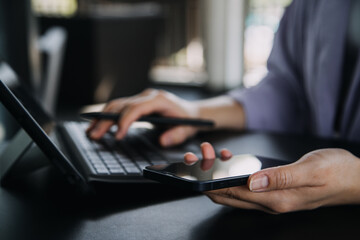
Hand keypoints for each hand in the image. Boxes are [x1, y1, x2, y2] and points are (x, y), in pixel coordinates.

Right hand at [87, 89, 198, 146]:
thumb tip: (163, 140)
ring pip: (117, 104)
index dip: (125, 120)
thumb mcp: (188, 128)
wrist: (193, 112)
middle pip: (122, 105)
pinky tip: (100, 126)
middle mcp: (148, 96)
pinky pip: (120, 107)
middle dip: (107, 120)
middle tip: (94, 135)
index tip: (118, 135)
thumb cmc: (189, 120)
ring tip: (91, 131)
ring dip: (103, 117)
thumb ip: (177, 135)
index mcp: (159, 99)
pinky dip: (109, 116)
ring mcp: (142, 98)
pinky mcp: (138, 103)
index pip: (136, 107)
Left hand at [184, 143, 359, 213]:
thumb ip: (281, 177)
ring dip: (218, 175)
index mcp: (277, 199)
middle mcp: (270, 202)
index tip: (198, 168)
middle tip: (196, 159)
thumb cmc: (336, 172)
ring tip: (210, 155)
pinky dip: (232, 174)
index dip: (212, 182)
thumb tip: (252, 181)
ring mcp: (271, 198)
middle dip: (208, 179)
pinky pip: (246, 186)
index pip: (234, 194)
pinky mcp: (273, 191)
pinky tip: (230, 161)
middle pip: (229, 195)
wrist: (355, 179)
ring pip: (234, 191)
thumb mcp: (311, 170)